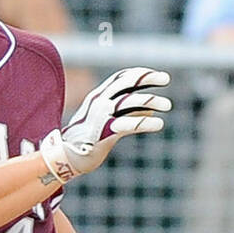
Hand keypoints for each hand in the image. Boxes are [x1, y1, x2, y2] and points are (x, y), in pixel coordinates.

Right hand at [39, 67, 170, 183]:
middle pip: (127, 83)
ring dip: (152, 101)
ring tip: (168, 106)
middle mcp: (100, 101)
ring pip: (131, 101)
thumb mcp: (107, 121)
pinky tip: (158, 124)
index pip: (122, 77)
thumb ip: (128, 113)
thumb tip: (150, 109)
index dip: (141, 74)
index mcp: (99, 96)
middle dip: (148, 78)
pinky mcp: (104, 133)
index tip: (158, 76)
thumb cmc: (87, 140)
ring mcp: (101, 116)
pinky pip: (129, 124)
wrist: (65, 158)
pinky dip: (145, 123)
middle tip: (166, 79)